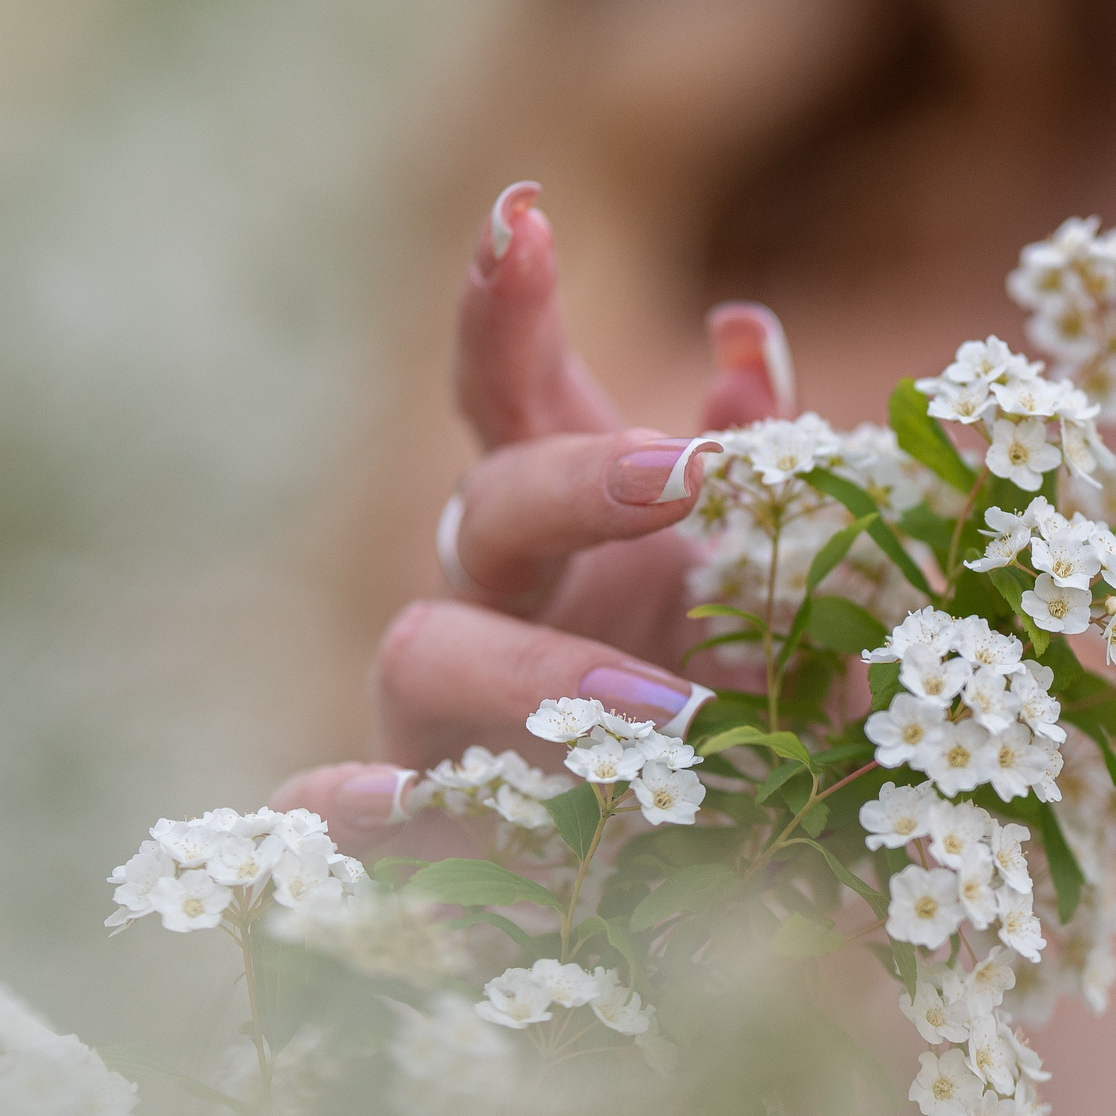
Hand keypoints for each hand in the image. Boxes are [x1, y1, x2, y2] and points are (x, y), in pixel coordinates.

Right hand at [272, 182, 793, 847]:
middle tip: (689, 476)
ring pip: (422, 651)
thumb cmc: (740, 723)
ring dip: (542, 669)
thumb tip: (746, 337)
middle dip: (576, 481)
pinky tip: (395, 812)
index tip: (525, 211)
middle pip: (486, 506)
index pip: (511, 389)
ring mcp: (438, 718)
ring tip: (680, 715)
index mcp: (570, 528)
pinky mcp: (411, 835)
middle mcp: (491, 604)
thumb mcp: (784, 598)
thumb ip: (772, 473)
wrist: (705, 904)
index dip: (503, 301)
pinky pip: (331, 808)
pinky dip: (349, 805)